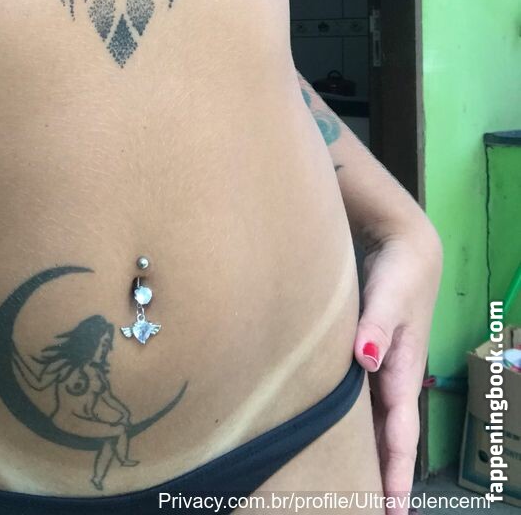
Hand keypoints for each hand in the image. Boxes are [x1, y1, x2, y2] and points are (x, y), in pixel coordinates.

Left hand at [352, 217, 442, 498]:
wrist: (400, 247)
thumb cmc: (398, 273)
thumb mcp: (388, 296)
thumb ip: (376, 325)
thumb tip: (366, 357)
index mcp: (404, 372)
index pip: (399, 433)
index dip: (394, 472)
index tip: (390, 509)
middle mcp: (391, 378)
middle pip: (386, 437)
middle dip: (380, 477)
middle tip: (365, 512)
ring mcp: (379, 369)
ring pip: (371, 422)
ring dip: (364, 455)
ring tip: (350, 490)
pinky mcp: (364, 356)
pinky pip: (358, 401)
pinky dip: (351, 425)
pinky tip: (331, 438)